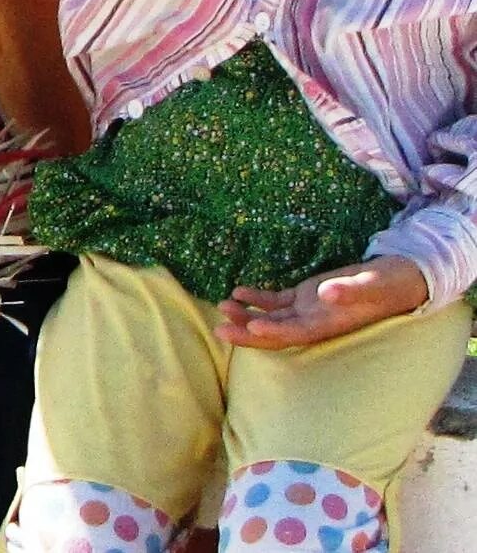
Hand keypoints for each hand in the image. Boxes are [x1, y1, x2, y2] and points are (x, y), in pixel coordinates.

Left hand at [213, 256, 429, 349]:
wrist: (394, 280)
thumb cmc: (387, 284)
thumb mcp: (371, 285)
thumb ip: (350, 290)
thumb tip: (327, 294)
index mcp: (330, 325)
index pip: (296, 334)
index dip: (274, 334)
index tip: (251, 329)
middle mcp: (314, 322)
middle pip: (276, 332)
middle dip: (247, 332)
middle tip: (219, 330)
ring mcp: (307, 310)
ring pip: (272, 317)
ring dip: (246, 314)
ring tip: (221, 306)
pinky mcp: (305, 296)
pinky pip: (277, 302)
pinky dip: (257, 299)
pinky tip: (238, 292)